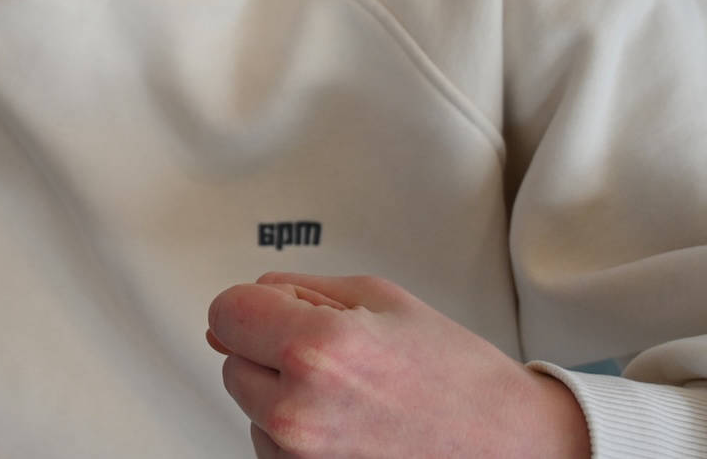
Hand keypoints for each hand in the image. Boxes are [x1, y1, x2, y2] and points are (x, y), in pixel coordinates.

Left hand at [206, 272, 591, 458]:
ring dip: (283, 394)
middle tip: (339, 356)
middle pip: (232, 359)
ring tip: (353, 396)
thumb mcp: (378, 299)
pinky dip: (296, 433)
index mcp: (317, 349)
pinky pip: (271, 445)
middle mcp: (299, 411)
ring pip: (250, 405)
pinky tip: (349, 427)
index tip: (281, 311)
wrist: (511, 448)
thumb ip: (292, 292)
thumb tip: (234, 309)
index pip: (224, 311)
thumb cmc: (458, 379)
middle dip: (271, 349)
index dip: (255, 305)